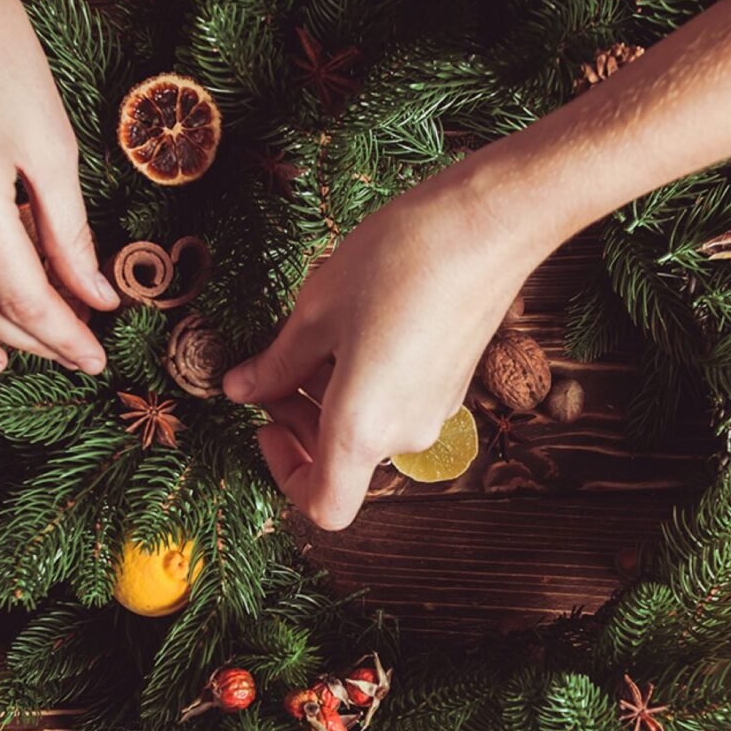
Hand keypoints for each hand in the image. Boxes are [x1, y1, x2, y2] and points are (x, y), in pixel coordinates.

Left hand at [224, 167, 540, 529]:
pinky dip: (364, 383)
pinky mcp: (454, 386)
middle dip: (299, 421)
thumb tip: (242, 389)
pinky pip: (396, 404)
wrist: (488, 225)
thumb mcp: (316, 311)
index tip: (267, 424)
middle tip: (271, 367)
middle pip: (342, 461)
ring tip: (311, 335)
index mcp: (363, 429)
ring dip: (330, 398)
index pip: (323, 505)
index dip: (286, 475)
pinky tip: (354, 325)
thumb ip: (277, 364)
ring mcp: (435, 412)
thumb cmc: (398, 262)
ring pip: (368, 430)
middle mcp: (404, 435)